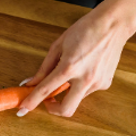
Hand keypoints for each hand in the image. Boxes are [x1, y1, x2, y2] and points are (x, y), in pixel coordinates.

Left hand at [17, 0, 135, 117]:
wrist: (113, 25)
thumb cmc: (85, 30)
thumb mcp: (59, 45)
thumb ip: (44, 67)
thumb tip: (31, 82)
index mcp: (70, 66)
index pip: (46, 90)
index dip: (32, 101)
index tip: (23, 109)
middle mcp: (85, 78)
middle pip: (66, 109)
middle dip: (53, 110)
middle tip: (47, 101)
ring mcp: (97, 83)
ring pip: (77, 98)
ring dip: (68, 92)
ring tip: (70, 72)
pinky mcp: (105, 83)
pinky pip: (87, 91)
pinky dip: (80, 85)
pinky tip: (84, 69)